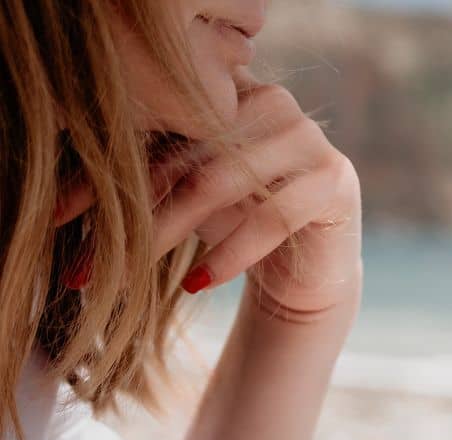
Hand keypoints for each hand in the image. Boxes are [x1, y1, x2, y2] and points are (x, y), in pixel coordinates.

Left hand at [58, 82, 361, 321]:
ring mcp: (307, 137)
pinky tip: (196, 282)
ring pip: (220, 183)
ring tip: (133, 270)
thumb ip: (151, 168)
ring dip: (170, 231)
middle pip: (185, 153)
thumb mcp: (187, 191)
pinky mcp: (333, 180)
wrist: (305, 270)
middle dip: (135, 209)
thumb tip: (64, 193)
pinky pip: (271, 218)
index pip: (159, 124)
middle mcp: (270, 101)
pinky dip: (230, 254)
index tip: (62, 215)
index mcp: (228, 89)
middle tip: (89, 258)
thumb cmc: (237, 224)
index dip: (109, 170)